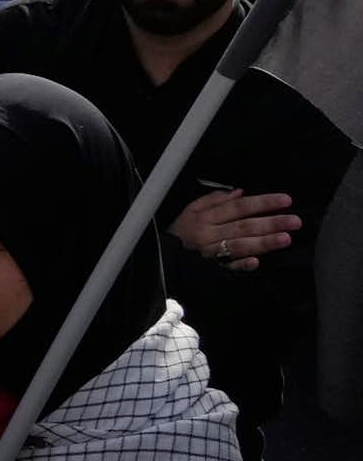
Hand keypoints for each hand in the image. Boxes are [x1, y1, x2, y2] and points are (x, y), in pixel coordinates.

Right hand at [168, 186, 299, 273]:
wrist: (164, 256)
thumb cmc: (182, 230)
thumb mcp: (191, 209)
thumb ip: (214, 199)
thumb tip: (240, 192)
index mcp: (205, 216)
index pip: (238, 206)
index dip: (262, 203)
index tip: (286, 200)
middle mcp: (209, 233)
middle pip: (243, 226)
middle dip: (270, 223)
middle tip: (295, 221)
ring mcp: (212, 251)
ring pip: (240, 245)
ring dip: (264, 242)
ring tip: (287, 238)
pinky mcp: (212, 268)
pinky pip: (228, 266)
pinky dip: (241, 264)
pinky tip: (257, 262)